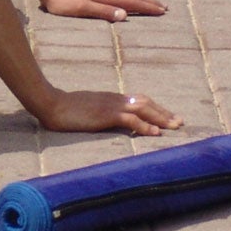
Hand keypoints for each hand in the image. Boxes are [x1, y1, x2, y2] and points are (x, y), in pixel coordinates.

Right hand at [38, 87, 180, 136]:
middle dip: (164, 112)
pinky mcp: (106, 114)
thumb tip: (107, 118)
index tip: (167, 116)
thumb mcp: (86, 108)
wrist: (51, 104)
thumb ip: (99, 110)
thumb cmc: (64, 107)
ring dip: (160, 117)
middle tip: (180, 122)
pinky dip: (145, 125)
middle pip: (145, 102)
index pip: (138, 100)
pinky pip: (131, 119)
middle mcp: (114, 99)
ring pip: (143, 108)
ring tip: (174, 126)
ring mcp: (111, 106)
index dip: (155, 108)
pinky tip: (155, 132)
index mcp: (110, 98)